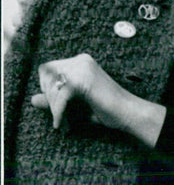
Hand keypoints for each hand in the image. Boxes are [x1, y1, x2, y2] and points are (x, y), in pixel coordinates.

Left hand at [31, 53, 164, 146]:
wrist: (129, 112)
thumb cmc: (106, 109)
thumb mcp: (76, 104)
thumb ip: (56, 100)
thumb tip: (32, 99)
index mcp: (81, 62)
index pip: (48, 69)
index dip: (47, 88)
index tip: (56, 106)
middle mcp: (81, 60)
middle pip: (46, 76)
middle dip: (49, 99)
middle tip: (60, 117)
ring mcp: (82, 69)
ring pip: (51, 87)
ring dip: (54, 108)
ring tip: (65, 122)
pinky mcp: (82, 81)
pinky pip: (59, 98)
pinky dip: (59, 113)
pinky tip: (64, 124)